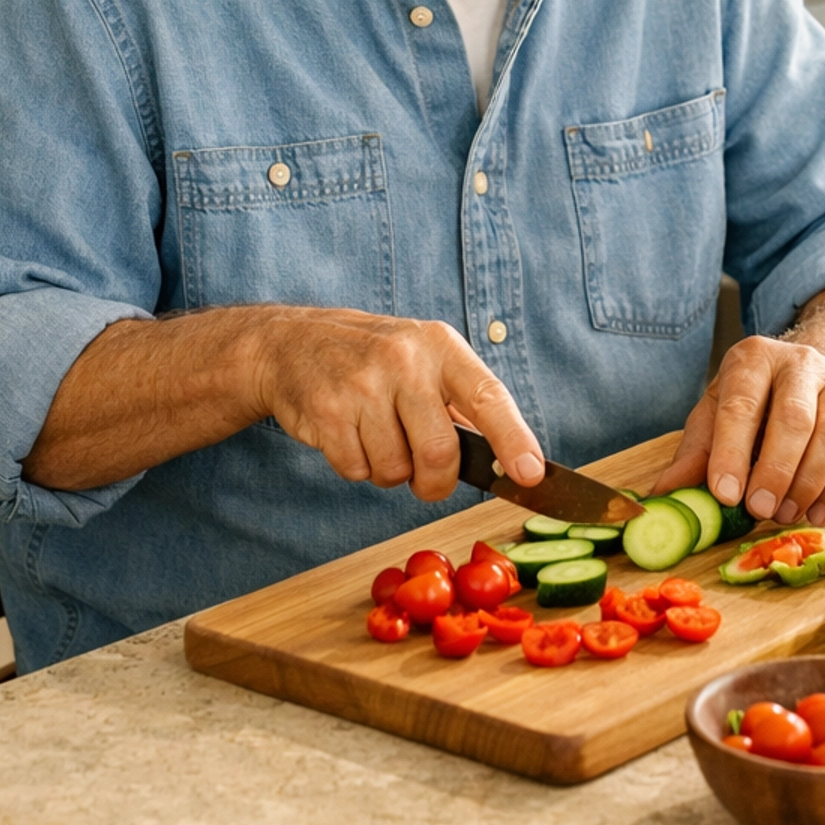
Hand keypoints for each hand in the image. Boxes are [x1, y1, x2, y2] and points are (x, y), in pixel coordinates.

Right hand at [252, 307, 543, 501]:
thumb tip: (509, 463)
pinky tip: (348, 434)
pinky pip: (357, 471)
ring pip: (394, 470)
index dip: (513, 439)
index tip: (530, 475)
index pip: (488, 397)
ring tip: (376, 435)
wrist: (294, 342)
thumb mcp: (425, 361)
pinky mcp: (327, 411)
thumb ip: (463, 405)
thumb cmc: (375, 360)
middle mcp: (404, 360)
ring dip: (389, 471)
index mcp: (440, 346)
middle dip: (435, 481)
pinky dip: (357, 467)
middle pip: (439, 452)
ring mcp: (362, 384)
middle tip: (425, 477)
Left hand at [653, 335, 824, 525]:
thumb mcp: (718, 413)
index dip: (731, 451)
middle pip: (794, 418)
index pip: (741, 404)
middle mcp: (800, 363)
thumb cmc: (757, 399)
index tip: (725, 494)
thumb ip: (696, 452)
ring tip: (786, 515)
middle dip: (776, 471)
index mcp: (753, 359)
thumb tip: (664, 494)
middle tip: (760, 511)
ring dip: (810, 482)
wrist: (813, 372)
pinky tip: (819, 513)